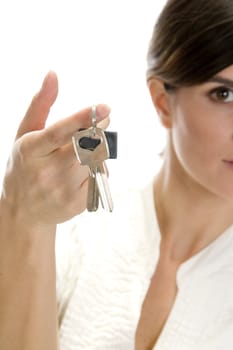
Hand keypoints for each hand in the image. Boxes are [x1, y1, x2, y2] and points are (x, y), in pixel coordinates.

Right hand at [1, 72, 109, 226]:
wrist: (23, 211)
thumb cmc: (25, 167)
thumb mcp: (25, 135)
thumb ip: (40, 105)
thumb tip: (53, 74)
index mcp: (31, 150)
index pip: (59, 133)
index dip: (82, 120)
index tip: (104, 108)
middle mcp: (46, 172)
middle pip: (86, 146)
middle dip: (99, 131)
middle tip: (102, 121)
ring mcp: (62, 191)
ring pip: (96, 161)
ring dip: (97, 151)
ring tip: (79, 156)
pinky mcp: (77, 204)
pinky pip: (100, 177)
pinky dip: (97, 170)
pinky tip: (80, 174)